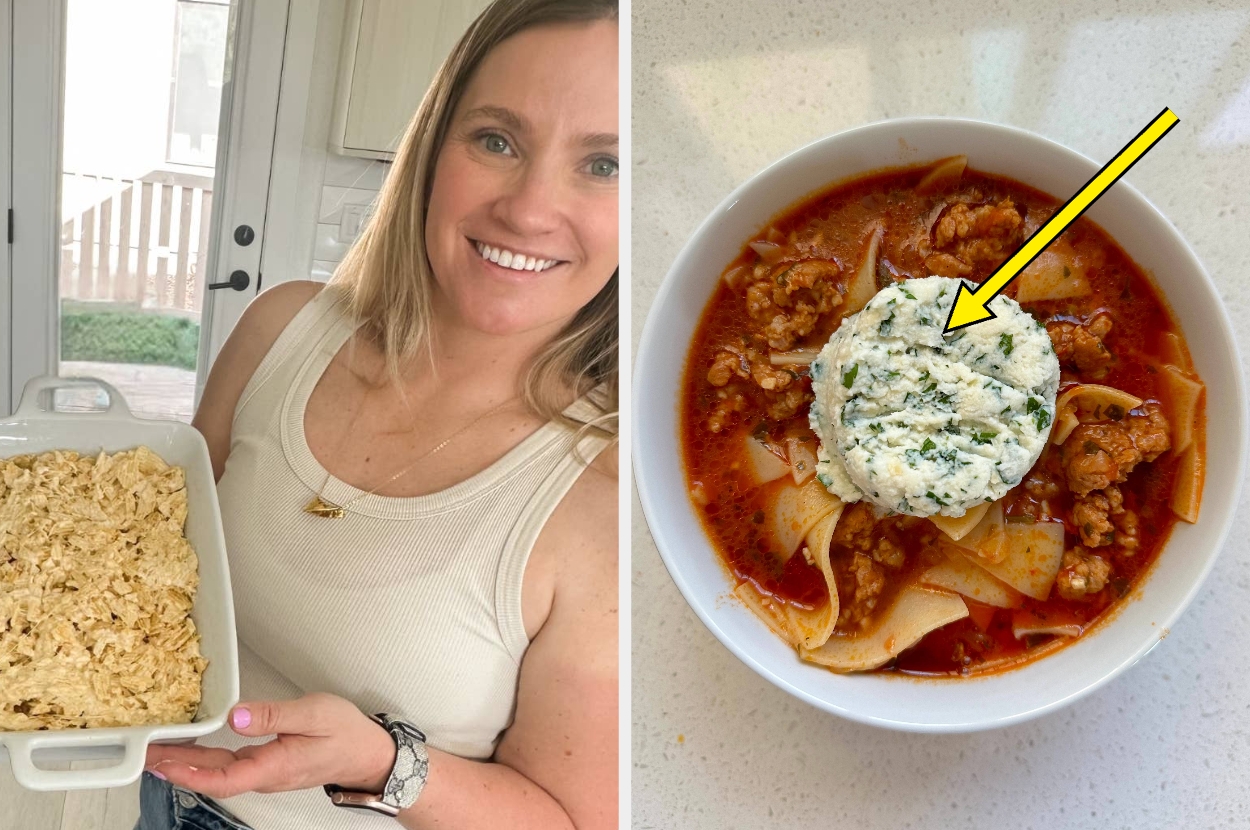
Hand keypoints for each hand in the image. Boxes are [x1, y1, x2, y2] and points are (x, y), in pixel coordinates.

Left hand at [145, 693, 395, 798]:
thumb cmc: (346, 733)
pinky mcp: (269, 765)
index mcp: (275, 766)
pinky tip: (193, 749)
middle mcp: (266, 775)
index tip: (162, 766)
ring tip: (159, 750)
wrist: (368, 753)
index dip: (190, 774)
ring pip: (220, 773)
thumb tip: (236, 715)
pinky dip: (206, 759)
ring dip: (188, 763)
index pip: (224, 778)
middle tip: (146, 754)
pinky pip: (231, 767)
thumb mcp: (313, 713)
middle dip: (177, 766)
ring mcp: (267, 773)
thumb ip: (273, 715)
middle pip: (214, 777)